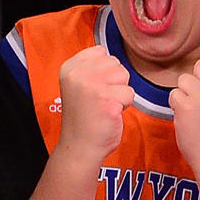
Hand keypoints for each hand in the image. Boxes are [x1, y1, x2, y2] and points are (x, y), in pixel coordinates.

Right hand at [57, 45, 133, 161]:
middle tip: (99, 100)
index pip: (101, 52)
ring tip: (105, 105)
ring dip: (120, 92)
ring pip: (125, 76)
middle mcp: (79, 74)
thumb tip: (113, 60)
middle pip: (115, 63)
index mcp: (69, 68)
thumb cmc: (83, 117)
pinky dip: (125, 105)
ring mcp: (93, 87)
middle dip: (113, 82)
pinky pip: (130, 94)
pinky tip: (110, 114)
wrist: (80, 147)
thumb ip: (91, 68)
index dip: (104, 71)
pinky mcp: (108, 101)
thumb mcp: (77, 84)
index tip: (93, 89)